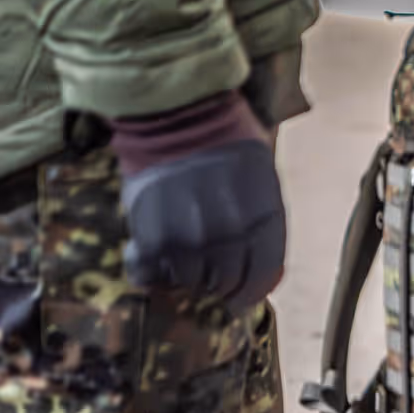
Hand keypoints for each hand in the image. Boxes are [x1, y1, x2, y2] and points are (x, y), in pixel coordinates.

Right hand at [111, 91, 286, 310]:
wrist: (177, 116)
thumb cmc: (227, 147)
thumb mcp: (264, 185)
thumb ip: (262, 228)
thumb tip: (261, 272)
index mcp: (263, 224)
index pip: (262, 279)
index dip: (250, 292)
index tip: (239, 296)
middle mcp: (230, 238)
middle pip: (225, 285)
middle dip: (218, 282)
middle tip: (206, 270)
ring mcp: (190, 241)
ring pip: (189, 282)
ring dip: (184, 274)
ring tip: (178, 252)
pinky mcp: (152, 239)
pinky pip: (149, 274)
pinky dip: (149, 272)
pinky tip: (151, 259)